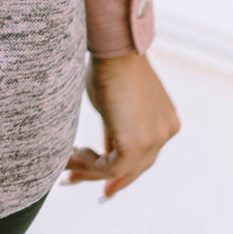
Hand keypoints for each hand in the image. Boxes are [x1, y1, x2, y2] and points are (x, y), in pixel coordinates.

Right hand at [61, 51, 180, 198]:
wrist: (114, 50)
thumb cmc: (110, 66)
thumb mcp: (114, 105)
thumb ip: (115, 129)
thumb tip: (105, 151)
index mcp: (165, 121)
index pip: (144, 154)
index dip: (122, 171)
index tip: (103, 183)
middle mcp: (165, 132)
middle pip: (136, 167)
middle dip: (107, 179)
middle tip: (77, 181)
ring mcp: (155, 139)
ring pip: (122, 169)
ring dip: (90, 171)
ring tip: (67, 168)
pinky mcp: (138, 144)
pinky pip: (112, 167)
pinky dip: (89, 166)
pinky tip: (72, 157)